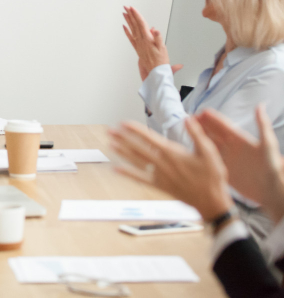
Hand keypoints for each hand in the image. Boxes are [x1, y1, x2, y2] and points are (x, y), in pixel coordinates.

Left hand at [108, 117, 233, 220]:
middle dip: (123, 139)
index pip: (150, 138)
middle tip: (109, 130)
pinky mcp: (159, 186)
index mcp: (173, 153)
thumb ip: (197, 135)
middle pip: (138, 148)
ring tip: (110, 144)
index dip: (135, 130)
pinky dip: (128, 174)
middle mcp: (162, 164)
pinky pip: (140, 178)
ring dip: (122, 152)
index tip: (123, 123)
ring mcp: (159, 175)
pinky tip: (116, 169)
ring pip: (137, 161)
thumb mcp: (209, 153)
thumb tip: (188, 119)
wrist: (211, 202)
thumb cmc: (212, 177)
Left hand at [122, 6, 173, 80]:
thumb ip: (158, 38)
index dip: (136, 15)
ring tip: (124, 13)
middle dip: (130, 15)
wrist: (155, 72)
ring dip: (128, 21)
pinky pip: (130, 38)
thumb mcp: (163, 48)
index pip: (141, 24)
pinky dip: (127, 31)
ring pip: (132, 29)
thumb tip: (155, 30)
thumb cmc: (161, 61)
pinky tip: (124, 27)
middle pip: (135, 25)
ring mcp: (138, 44)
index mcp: (147, 39)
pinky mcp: (137, 48)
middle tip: (126, 7)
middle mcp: (141, 41)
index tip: (132, 8)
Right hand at [197, 106, 283, 221]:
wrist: (273, 191)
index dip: (213, 118)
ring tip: (189, 133)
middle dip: (203, 125)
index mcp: (242, 140)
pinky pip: (210, 161)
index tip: (202, 112)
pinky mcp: (226, 172)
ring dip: (200, 138)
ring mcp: (229, 160)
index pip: (224, 126)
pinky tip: (193, 153)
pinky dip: (202, 156)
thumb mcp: (268, 145)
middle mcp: (234, 148)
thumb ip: (262, 125)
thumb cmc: (273, 168)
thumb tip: (261, 105)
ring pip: (210, 146)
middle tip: (190, 119)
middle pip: (215, 133)